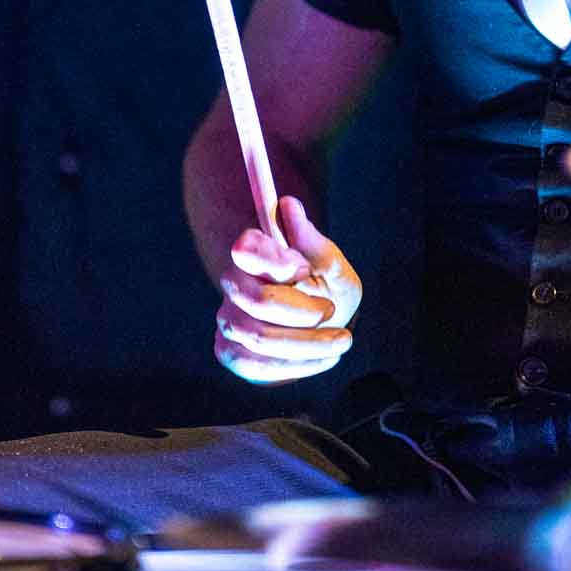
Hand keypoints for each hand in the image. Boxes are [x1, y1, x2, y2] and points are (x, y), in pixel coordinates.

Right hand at [212, 196, 361, 385]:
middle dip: (303, 312)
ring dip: (308, 343)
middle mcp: (233, 285)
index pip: (246, 250)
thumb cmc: (326, 289)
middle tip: (332, 312)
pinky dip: (297, 365)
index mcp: (252, 253)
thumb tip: (288, 204)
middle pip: (258, 300)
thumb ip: (312, 240)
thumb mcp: (331, 265)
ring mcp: (228, 320)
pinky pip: (257, 365)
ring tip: (341, 341)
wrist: (322, 325)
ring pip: (260, 338)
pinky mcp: (230, 352)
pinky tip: (324, 359)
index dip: (275, 262)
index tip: (303, 269)